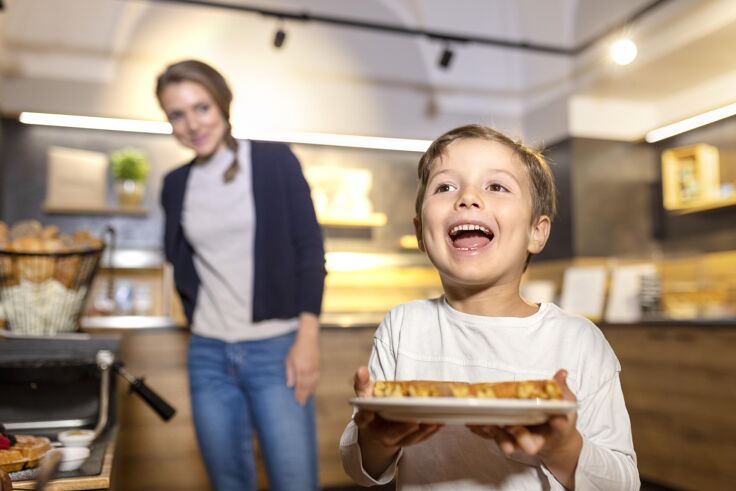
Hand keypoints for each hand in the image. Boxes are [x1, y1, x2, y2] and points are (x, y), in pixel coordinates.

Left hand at [285, 313, 319, 404]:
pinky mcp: (318, 366)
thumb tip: (290, 385)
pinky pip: (317, 379)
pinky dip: (314, 385)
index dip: (299, 394)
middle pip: (307, 387)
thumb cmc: (297, 348)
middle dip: (304, 396)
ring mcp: (315, 369)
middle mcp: (309, 371)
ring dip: (310, 392)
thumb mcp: (289, 360)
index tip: (297, 401)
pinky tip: (312, 388)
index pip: (300, 385)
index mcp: (301, 369)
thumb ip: (290, 373)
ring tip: (307, 398)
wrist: (308, 339)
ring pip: (313, 384)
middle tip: (302, 403)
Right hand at [352, 366, 442, 477]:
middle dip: (403, 429)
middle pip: (391, 434)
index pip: (363, 419)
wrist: (379, 426)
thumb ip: (362, 381)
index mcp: (366, 421)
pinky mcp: (410, 440)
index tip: (369, 412)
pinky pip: (422, 438)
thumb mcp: (365, 392)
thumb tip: (361, 370)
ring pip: (410, 438)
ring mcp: (397, 439)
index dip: (365, 417)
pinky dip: (431, 431)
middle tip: (413, 421)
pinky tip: (440, 421)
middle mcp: (381, 433)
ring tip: (433, 421)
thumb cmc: (373, 405)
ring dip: (422, 431)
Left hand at [467, 370, 581, 487]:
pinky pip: (492, 437)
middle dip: (519, 437)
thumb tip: (562, 372)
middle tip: (512, 427)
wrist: (551, 440)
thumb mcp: (564, 403)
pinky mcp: (505, 438)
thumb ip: (561, 389)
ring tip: (483, 423)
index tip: (555, 419)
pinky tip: (471, 422)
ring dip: (495, 434)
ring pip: (507, 443)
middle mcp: (536, 439)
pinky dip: (481, 431)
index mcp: (555, 430)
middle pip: (528, 444)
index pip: (559, 427)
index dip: (558, 424)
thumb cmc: (557, 419)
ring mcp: (519, 441)